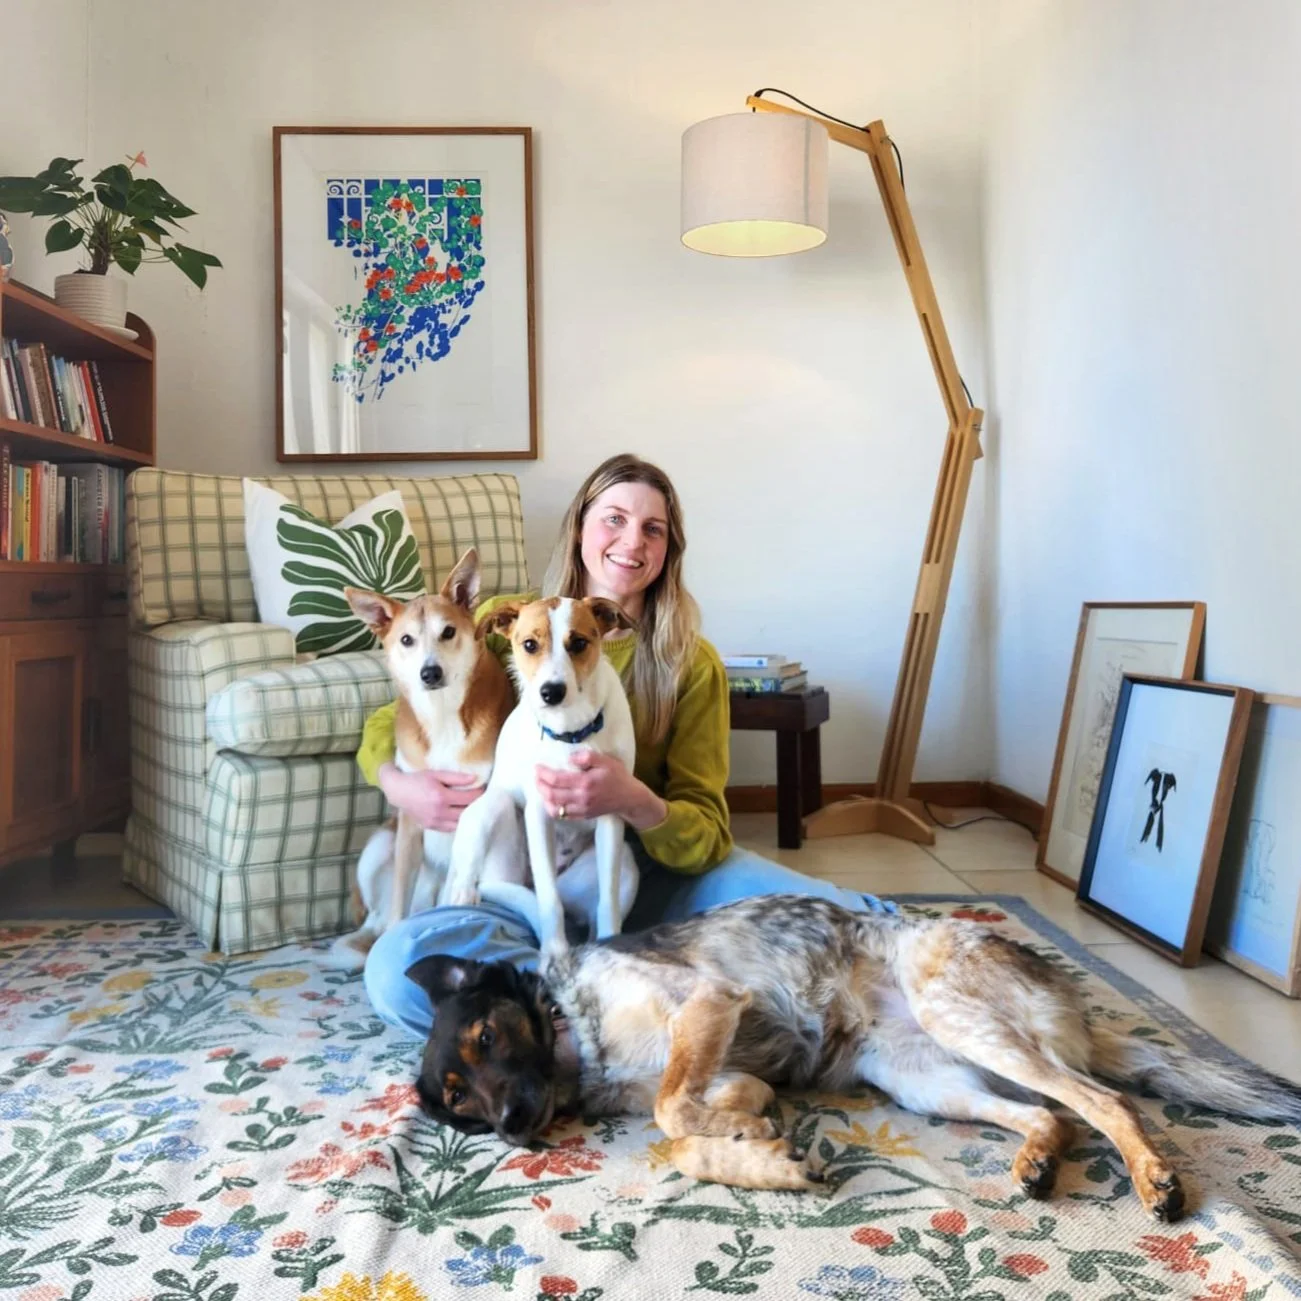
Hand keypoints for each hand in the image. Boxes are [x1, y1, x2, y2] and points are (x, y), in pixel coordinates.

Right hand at [378, 764, 483, 832]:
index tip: (484, 789)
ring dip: (468, 816)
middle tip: (482, 799)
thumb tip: (474, 778)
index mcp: (441, 797)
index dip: (479, 793)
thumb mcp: (436, 774)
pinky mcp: (431, 827)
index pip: (468, 798)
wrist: (398, 792)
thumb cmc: (417, 780)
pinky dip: (458, 822)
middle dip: (476, 805)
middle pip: (466, 812)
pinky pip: (450, 828)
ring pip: (459, 823)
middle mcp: (439, 812)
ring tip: (473, 807)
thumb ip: (456, 777)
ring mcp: (435, 822)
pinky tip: (461, 815)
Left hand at [534, 748, 666, 829]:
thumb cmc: (618, 777)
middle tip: (536, 776)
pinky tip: (551, 800)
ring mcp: (581, 809)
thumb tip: (570, 758)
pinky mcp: (583, 816)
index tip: (537, 767)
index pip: (557, 779)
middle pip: (552, 794)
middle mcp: (581, 798)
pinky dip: (552, 808)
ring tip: (541, 787)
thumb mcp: (606, 761)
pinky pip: (562, 816)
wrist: (629, 798)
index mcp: (585, 782)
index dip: (543, 773)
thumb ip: (588, 757)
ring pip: (554, 808)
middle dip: (540, 785)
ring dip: (544, 798)